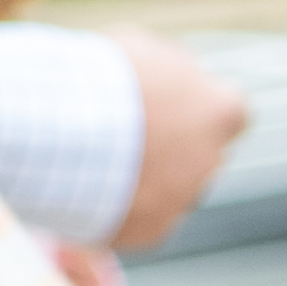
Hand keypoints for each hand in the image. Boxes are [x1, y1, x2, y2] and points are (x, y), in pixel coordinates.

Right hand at [101, 32, 242, 251]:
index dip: (203, 113)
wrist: (54, 128)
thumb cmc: (95, 78)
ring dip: (144, 183)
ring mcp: (184, 200)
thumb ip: (169, 70)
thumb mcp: (141, 52)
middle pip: (201, 158)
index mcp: (219, 112)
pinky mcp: (152, 233)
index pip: (232, 114)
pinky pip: (139, 223)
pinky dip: (117, 212)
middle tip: (124, 140)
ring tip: (91, 164)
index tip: (177, 111)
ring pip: (171, 193)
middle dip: (173, 151)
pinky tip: (83, 194)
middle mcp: (211, 161)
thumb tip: (177, 77)